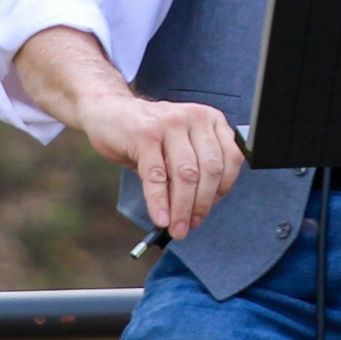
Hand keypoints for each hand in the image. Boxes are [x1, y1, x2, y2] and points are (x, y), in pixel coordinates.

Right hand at [77, 90, 243, 239]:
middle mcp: (195, 117)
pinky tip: (160, 218)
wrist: (109, 111)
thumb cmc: (148, 134)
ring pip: (186, 174)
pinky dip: (159, 202)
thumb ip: (195, 168)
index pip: (231, 158)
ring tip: (176, 228)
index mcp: (210, 119)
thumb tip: (199, 210)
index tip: (210, 208)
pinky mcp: (145, 134)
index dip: (223, 189)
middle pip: (209, 169)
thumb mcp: (179, 145)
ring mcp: (170, 123)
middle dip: (202, 204)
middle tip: (190, 226)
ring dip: (182, 208)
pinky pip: (157, 175)